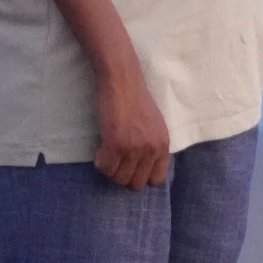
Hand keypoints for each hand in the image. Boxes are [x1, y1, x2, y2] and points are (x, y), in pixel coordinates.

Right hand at [93, 59, 171, 189]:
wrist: (122, 79)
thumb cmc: (135, 98)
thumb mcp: (154, 125)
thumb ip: (152, 145)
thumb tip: (143, 165)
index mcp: (163, 145)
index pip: (155, 180)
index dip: (140, 175)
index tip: (130, 166)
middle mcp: (151, 150)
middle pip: (135, 183)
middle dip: (123, 174)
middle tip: (115, 159)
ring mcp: (133, 149)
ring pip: (119, 179)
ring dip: (111, 169)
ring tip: (107, 153)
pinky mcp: (115, 145)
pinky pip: (105, 168)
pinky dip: (100, 162)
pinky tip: (100, 150)